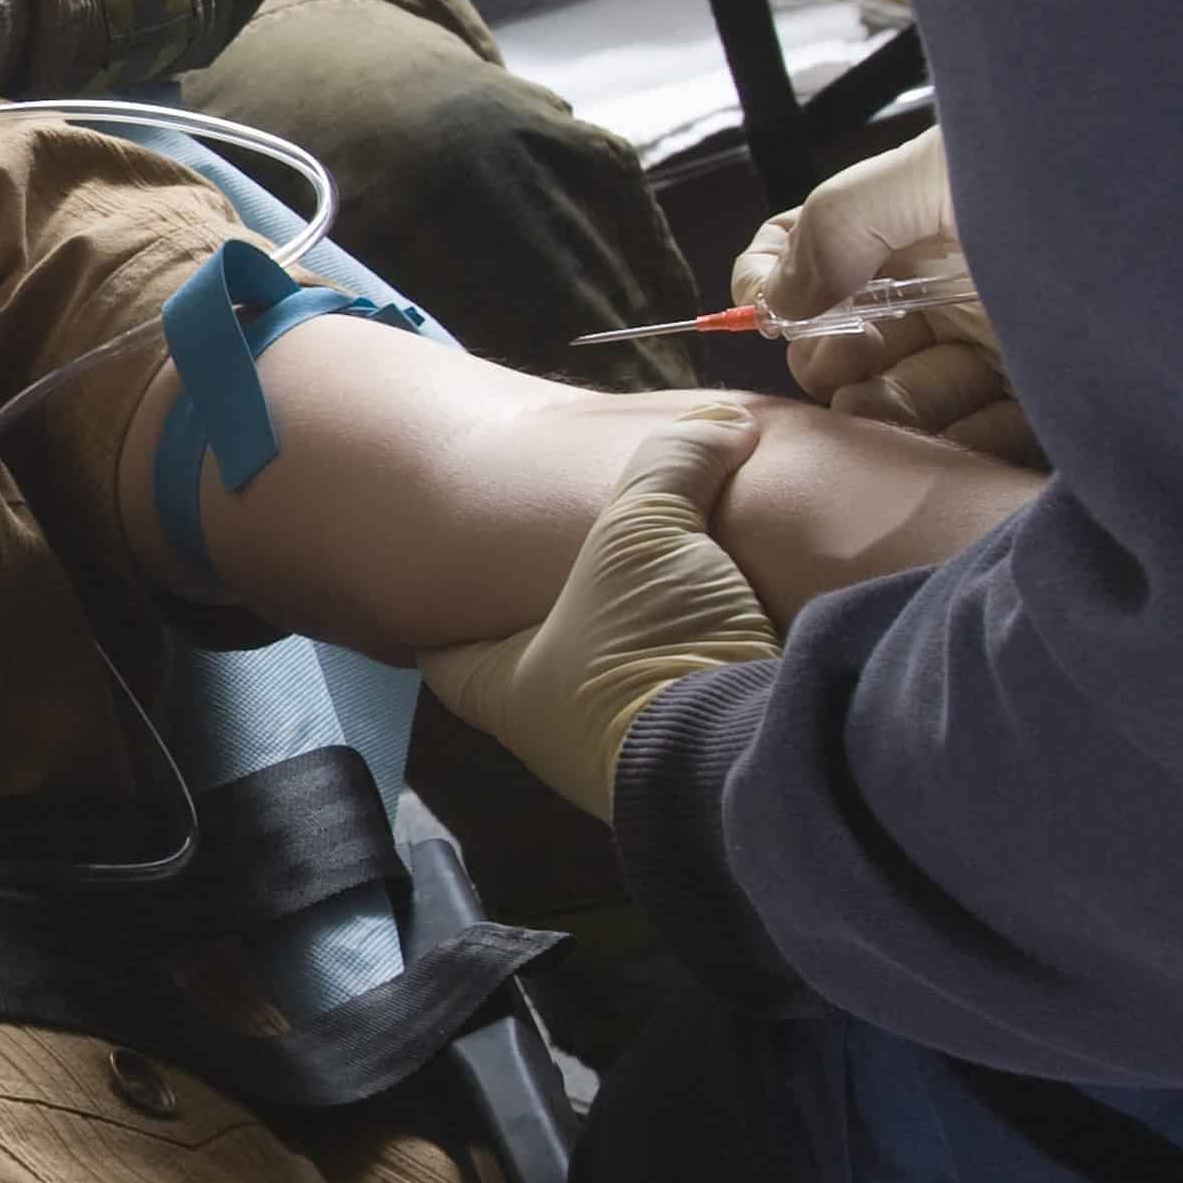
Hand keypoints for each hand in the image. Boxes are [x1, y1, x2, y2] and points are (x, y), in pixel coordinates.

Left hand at [425, 403, 774, 818]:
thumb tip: (724, 422)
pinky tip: (718, 630)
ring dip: (634, 645)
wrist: (741, 749)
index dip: (444, 611)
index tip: (455, 577)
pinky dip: (695, 668)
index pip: (440, 650)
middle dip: (553, 620)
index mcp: (501, 685)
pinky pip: (683, 702)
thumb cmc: (642, 646)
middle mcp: (550, 731)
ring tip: (655, 591)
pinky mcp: (693, 760)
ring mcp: (622, 754)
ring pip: (612, 685)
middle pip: (532, 661)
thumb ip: (673, 463)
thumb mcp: (643, 530)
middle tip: (568, 568)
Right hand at [731, 136, 1028, 466]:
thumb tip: (775, 302)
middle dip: (828, 355)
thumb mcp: (939, 171)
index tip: (768, 309)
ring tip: (880, 402)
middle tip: (835, 364)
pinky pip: (986, 442)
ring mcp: (1007, 343)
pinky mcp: (1060, 403)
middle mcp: (958, 281)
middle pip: (856, 335)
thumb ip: (839, 222)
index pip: (819, 249)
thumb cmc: (1074, 175)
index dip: (779, 279)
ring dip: (882, 407)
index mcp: (924, 219)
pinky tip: (949, 430)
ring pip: (910, 396)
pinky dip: (954, 444)